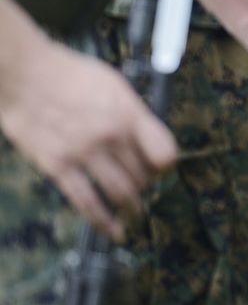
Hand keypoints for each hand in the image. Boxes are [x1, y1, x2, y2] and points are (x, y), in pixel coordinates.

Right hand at [0, 41, 176, 240]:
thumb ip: (133, 113)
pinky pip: (86, 202)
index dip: (166, 165)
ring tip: (135, 213)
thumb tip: (146, 137)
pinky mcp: (58, 167)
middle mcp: (111, 137)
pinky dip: (103, 221)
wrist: (24, 75)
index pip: (164, 153)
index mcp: (129, 114)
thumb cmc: (71, 73)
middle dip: (147, 185)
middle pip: (143, 175)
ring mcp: (84, 154)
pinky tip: (114, 231)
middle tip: (143, 187)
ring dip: (132, 207)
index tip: (161, 167)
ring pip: (120, 193)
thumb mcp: (114, 84)